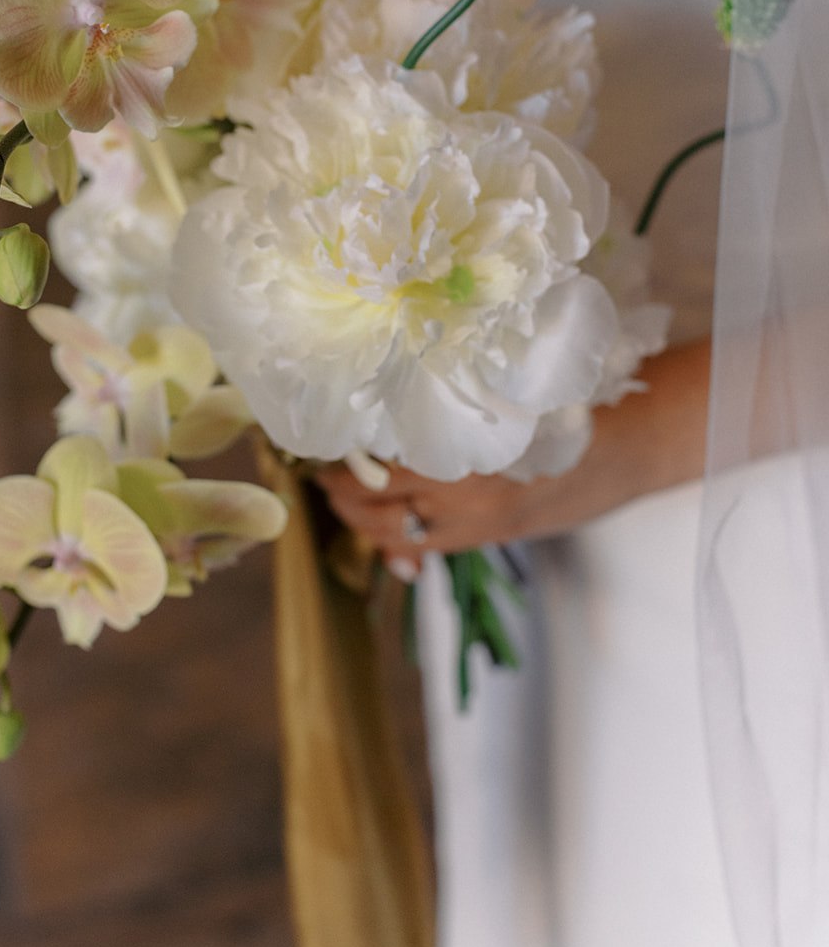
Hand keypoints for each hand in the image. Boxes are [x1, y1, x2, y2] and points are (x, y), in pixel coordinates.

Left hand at [317, 336, 712, 573]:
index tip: (322, 446)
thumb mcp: (500, 395)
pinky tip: (389, 541)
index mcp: (457, 448)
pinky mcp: (488, 537)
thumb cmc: (563, 405)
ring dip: (362, 521)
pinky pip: (426, 551)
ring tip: (346, 501)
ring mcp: (472, 521)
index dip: (343, 458)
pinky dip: (399, 547)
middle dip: (340, 492)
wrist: (624, 447)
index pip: (375, 461)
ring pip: (392, 532)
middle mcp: (458, 491)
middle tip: (324, 475)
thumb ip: (448, 407)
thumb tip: (387, 411)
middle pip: (372, 501)